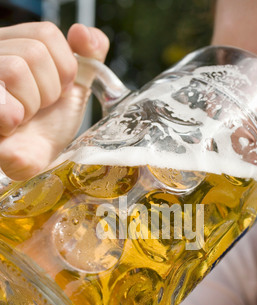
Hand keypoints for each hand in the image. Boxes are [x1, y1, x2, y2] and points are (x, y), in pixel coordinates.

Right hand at [0, 22, 108, 179]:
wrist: (33, 161)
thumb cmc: (48, 126)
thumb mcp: (74, 90)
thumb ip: (88, 57)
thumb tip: (82, 32)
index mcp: (15, 45)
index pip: (47, 33)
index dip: (63, 69)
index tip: (57, 91)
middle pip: (34, 52)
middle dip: (48, 91)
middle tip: (38, 109)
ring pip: (16, 70)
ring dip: (31, 105)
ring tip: (24, 118)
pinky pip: (3, 103)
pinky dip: (12, 118)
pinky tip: (9, 126)